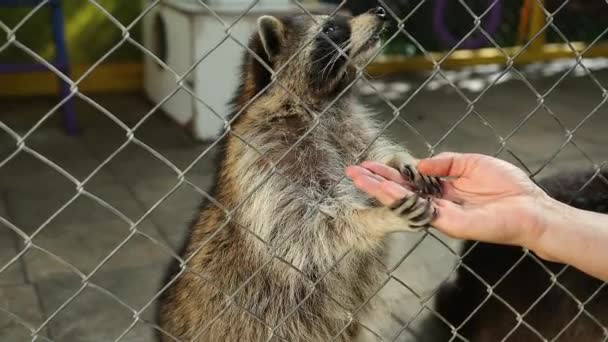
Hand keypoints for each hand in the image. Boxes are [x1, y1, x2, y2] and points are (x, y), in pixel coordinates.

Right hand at [346, 153, 549, 248]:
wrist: (530, 208)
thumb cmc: (507, 186)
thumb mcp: (471, 163)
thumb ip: (444, 162)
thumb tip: (419, 165)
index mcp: (443, 188)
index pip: (409, 180)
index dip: (389, 172)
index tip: (369, 163)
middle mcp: (436, 202)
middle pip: (399, 191)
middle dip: (374, 181)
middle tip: (351, 171)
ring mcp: (438, 214)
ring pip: (401, 200)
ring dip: (378, 188)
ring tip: (357, 177)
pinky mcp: (445, 222)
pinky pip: (417, 208)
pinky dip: (397, 198)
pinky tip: (381, 188)